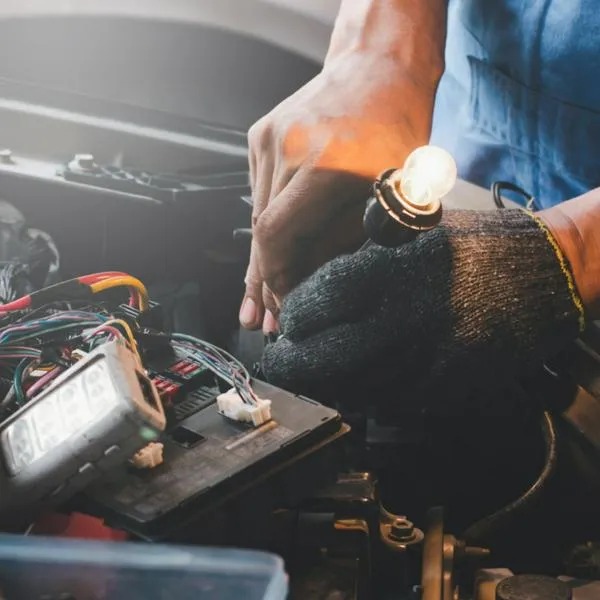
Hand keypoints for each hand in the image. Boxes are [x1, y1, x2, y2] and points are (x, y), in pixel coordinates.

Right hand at [240, 51, 438, 331]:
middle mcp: (287, 148)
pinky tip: (274, 248)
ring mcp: (268, 137)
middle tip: (265, 318)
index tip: (285, 306)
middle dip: (266, 280)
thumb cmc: (395, 128)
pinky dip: (268, 220)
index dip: (276, 279)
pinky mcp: (260, 134)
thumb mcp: (387, 195)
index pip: (277, 236)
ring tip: (262, 297)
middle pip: (261, 231)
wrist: (377, 65)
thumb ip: (342, 241)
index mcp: (325, 164)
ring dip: (264, 255)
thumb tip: (309, 280)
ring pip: (257, 214)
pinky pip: (259, 191)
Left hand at [262, 209, 581, 406]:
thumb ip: (364, 261)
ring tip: (308, 375)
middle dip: (291, 364)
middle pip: (327, 357)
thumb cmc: (479, 247)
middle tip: (279, 361)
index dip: (294, 316)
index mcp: (397, 270)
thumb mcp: (415, 233)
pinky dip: (361, 396)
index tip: (287, 322)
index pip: (320, 300)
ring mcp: (431, 359)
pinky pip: (391, 402)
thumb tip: (315, 293)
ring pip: (354, 389)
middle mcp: (410, 318)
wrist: (548, 275)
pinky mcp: (450, 386)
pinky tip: (351, 384)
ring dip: (321, 385)